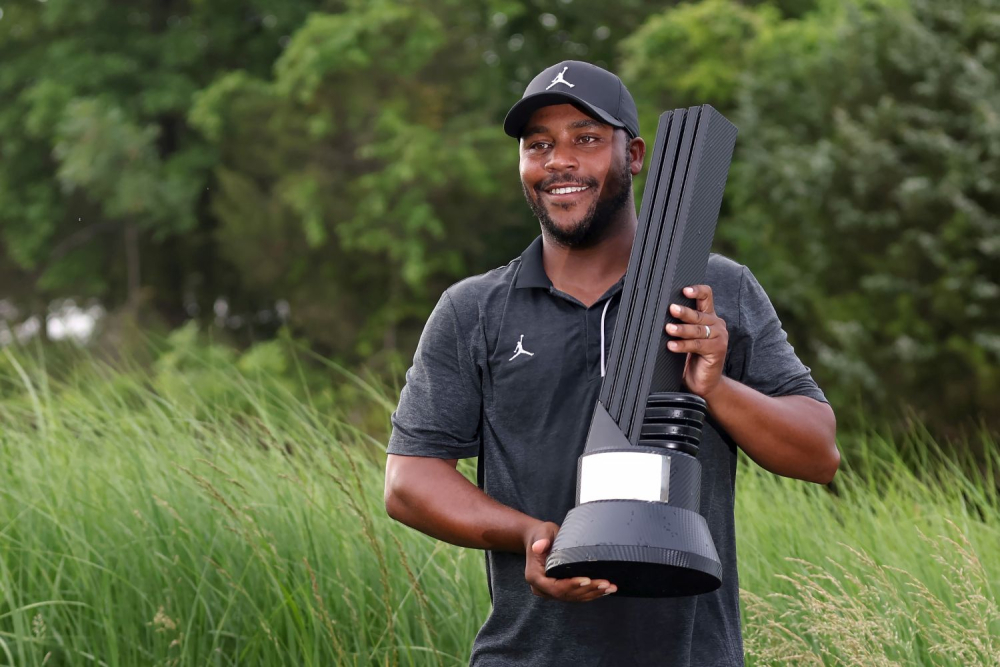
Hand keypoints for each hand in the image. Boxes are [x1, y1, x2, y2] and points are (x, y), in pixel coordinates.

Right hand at [523, 521, 616, 600]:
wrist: (538, 540)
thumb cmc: (541, 535)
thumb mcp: (541, 533)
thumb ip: (541, 539)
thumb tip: (539, 546)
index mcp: (535, 576)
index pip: (555, 586)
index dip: (571, 585)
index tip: (587, 580)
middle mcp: (541, 588)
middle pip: (566, 594)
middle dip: (587, 590)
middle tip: (605, 584)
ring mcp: (550, 592)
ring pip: (573, 597)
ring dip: (593, 593)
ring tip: (609, 587)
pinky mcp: (560, 591)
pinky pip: (576, 596)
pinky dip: (591, 594)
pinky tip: (604, 590)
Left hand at [666, 284, 728, 398]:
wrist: (703, 384)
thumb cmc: (690, 359)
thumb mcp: (684, 338)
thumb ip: (678, 325)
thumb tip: (656, 315)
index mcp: (708, 317)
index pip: (706, 296)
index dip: (696, 290)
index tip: (684, 290)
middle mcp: (716, 324)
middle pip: (699, 314)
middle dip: (684, 312)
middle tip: (671, 309)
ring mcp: (719, 337)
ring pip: (698, 329)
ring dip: (682, 329)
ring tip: (668, 329)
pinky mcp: (718, 350)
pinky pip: (698, 345)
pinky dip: (683, 345)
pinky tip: (672, 346)